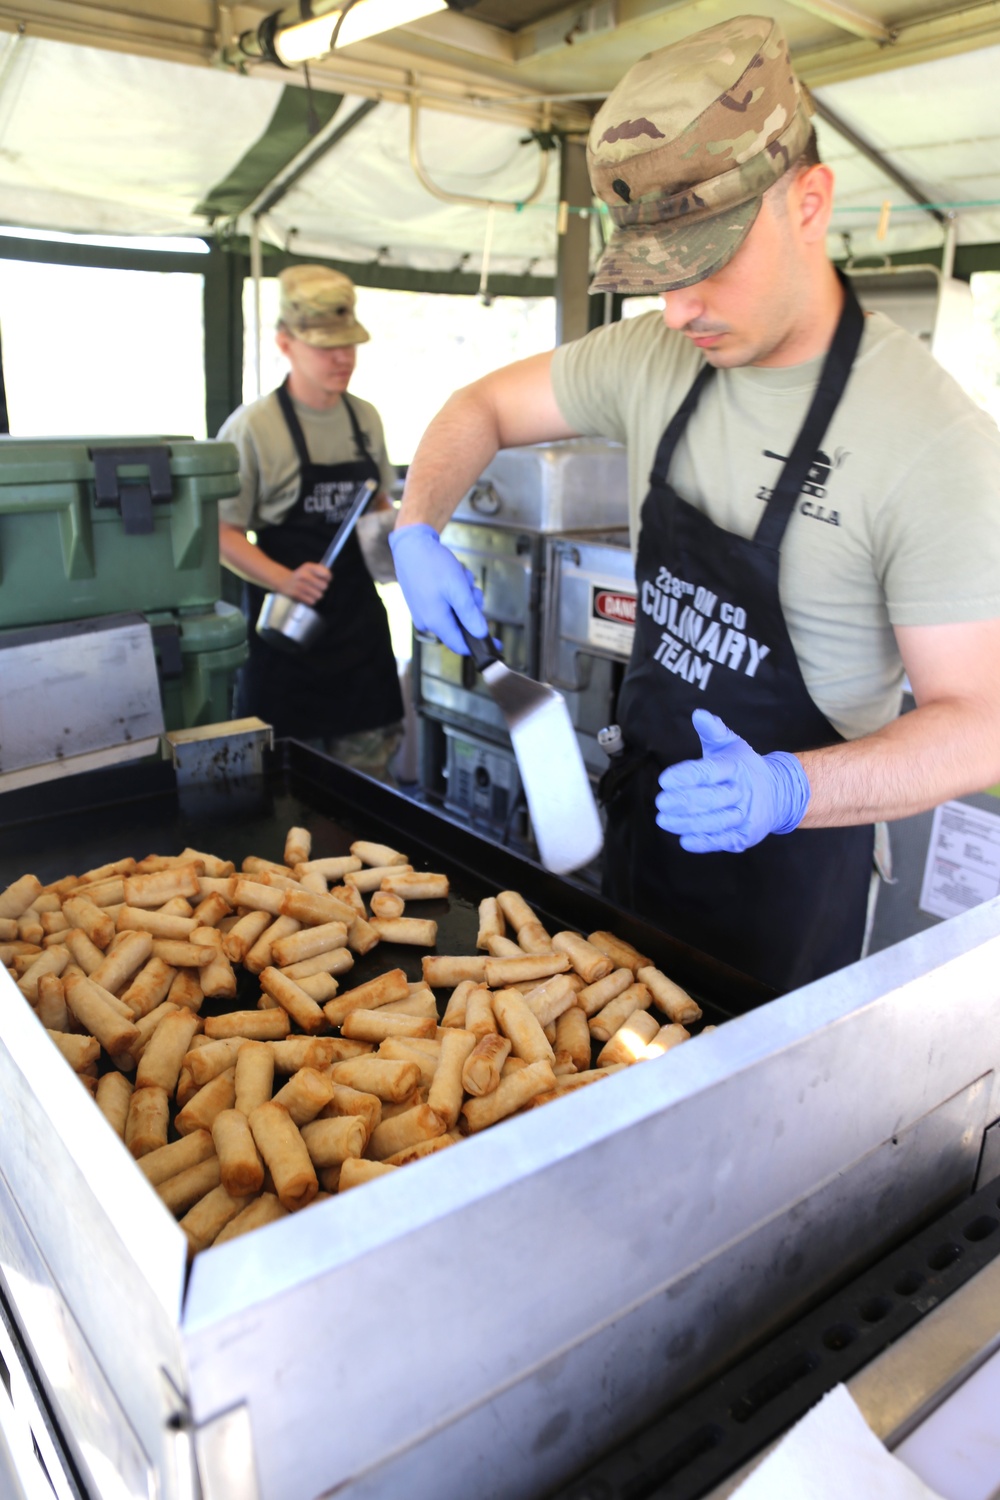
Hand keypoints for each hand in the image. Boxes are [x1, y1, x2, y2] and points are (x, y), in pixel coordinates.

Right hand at [284, 562, 331, 605]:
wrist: (284, 581)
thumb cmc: (300, 575)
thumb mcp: (309, 568)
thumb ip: (321, 570)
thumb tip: (329, 577)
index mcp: (308, 567)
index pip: (326, 574)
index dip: (328, 578)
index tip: (325, 579)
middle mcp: (304, 575)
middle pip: (324, 586)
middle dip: (322, 587)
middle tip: (317, 586)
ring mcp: (300, 585)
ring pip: (319, 595)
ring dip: (317, 595)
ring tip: (311, 591)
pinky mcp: (297, 595)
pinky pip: (312, 601)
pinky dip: (311, 600)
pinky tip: (307, 595)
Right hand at [388, 523, 487, 654]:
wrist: (411, 545)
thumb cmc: (432, 564)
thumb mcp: (457, 589)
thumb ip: (470, 614)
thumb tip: (481, 634)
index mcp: (435, 622)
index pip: (460, 645)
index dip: (480, 645)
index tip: (497, 643)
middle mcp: (426, 622)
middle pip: (460, 626)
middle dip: (471, 608)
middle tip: (471, 589)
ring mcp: (423, 612)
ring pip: (454, 613)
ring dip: (463, 596)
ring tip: (459, 577)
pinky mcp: (422, 603)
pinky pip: (445, 604)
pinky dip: (453, 592)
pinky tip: (451, 577)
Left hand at [654, 709, 810, 853]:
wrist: (778, 794)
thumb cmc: (744, 768)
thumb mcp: (730, 745)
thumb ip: (713, 731)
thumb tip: (698, 714)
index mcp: (736, 767)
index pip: (709, 771)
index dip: (686, 776)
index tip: (664, 780)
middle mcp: (742, 792)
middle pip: (711, 798)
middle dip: (683, 801)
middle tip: (660, 802)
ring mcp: (745, 816)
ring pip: (714, 822)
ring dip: (687, 823)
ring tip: (664, 820)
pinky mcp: (744, 836)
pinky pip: (722, 841)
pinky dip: (702, 842)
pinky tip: (684, 839)